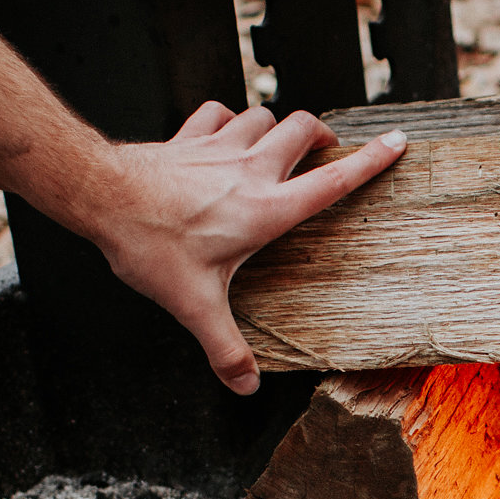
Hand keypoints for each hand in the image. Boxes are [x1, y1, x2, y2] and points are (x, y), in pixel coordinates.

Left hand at [57, 102, 406, 394]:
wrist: (102, 195)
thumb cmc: (151, 244)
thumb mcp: (194, 304)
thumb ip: (224, 347)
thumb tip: (246, 384)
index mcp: (266, 209)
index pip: (333, 181)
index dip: (371, 161)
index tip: (397, 141)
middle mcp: (250, 170)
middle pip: (303, 129)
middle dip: (321, 134)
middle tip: (325, 149)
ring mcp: (219, 147)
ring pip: (262, 115)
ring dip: (274, 126)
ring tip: (275, 145)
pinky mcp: (189, 137)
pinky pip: (218, 113)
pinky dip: (227, 119)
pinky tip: (223, 133)